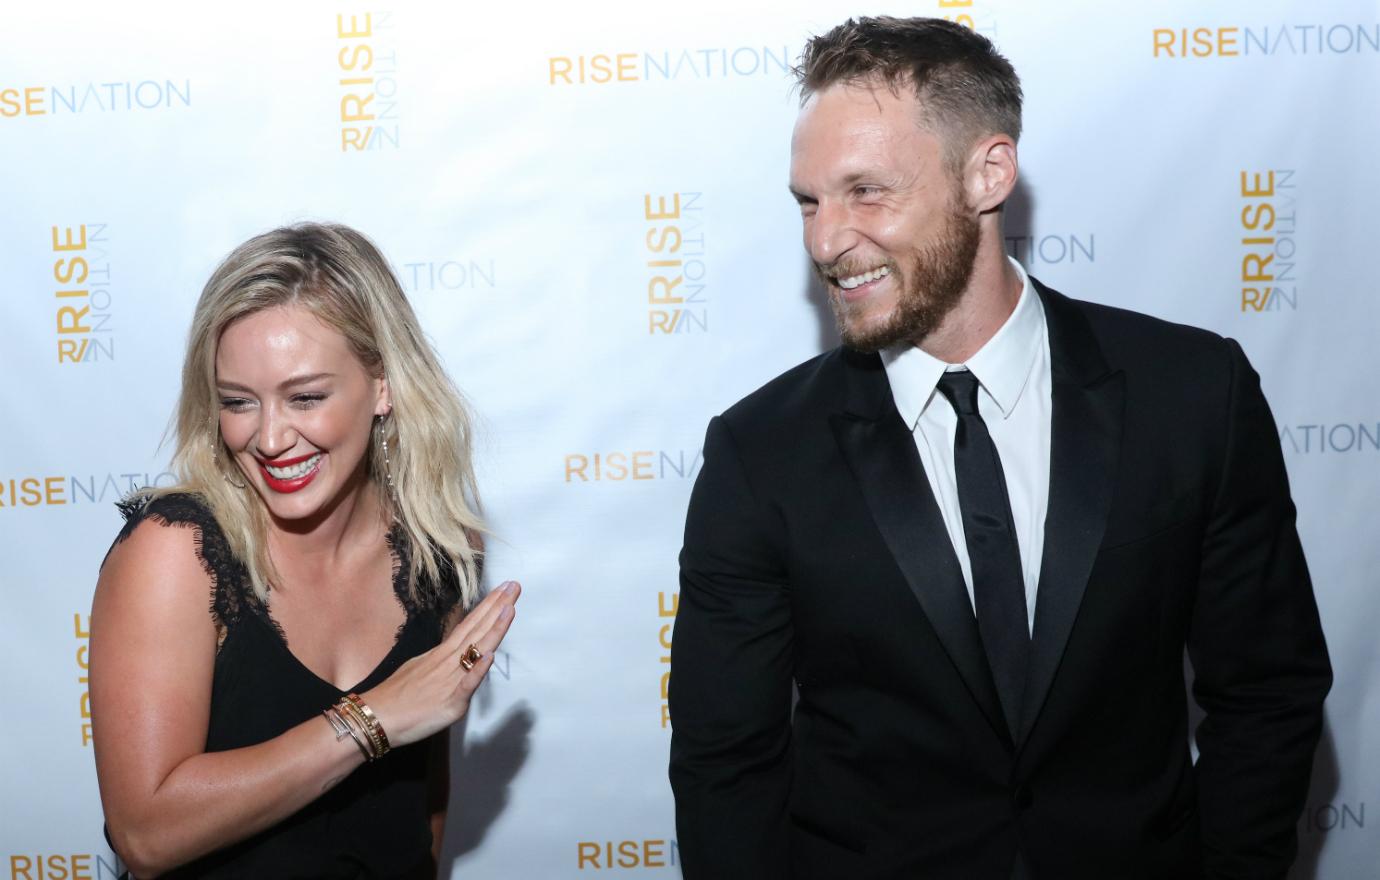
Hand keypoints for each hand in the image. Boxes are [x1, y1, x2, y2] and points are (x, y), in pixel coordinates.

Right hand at [361, 580, 519, 747]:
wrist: (375, 717)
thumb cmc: (397, 696)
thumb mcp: (420, 667)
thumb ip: (442, 660)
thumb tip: (455, 652)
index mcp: (443, 654)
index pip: (470, 625)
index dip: (488, 607)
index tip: (503, 589)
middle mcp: (449, 661)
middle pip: (477, 630)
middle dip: (498, 608)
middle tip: (514, 585)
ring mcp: (450, 680)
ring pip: (476, 650)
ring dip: (494, 630)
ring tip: (509, 609)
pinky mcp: (450, 702)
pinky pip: (466, 685)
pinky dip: (478, 670)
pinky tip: (490, 657)